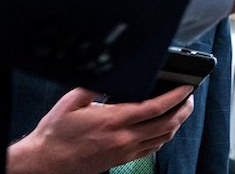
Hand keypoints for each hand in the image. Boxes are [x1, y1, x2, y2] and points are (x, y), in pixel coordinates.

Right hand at [7, 86, 193, 173]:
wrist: (45, 163)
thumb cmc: (55, 133)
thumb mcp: (71, 101)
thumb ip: (94, 85)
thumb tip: (111, 72)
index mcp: (114, 120)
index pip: (155, 107)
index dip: (176, 96)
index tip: (187, 87)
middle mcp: (123, 138)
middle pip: (167, 124)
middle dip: (184, 109)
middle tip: (190, 97)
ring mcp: (124, 151)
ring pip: (162, 139)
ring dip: (176, 124)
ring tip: (181, 110)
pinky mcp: (122, 160)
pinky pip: (151, 150)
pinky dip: (163, 137)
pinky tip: (163, 129)